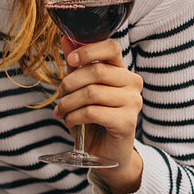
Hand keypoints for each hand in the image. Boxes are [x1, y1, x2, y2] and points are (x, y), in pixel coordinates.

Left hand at [55, 36, 143, 193]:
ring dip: (68, 103)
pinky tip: (70, 121)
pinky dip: (74, 116)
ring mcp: (133, 103)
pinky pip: (93, 112)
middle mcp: (132, 84)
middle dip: (70, 82)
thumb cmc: (95, 120)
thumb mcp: (82, 90)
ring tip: (61, 111)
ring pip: (92, 92)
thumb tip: (66, 39)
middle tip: (60, 95)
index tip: (71, 60)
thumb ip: (77, 66)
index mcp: (122, 72)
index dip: (89, 50)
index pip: (112, 48)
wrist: (107, 154)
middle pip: (97, 70)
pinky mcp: (127, 121)